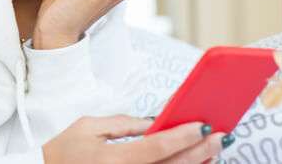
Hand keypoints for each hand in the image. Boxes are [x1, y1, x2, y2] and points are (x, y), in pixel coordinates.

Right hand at [42, 115, 225, 163]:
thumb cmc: (62, 152)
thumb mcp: (88, 127)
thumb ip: (123, 124)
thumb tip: (154, 121)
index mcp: (113, 160)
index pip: (156, 147)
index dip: (182, 136)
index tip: (202, 125)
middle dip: (199, 151)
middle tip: (219, 136)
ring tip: (212, 150)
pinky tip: (193, 163)